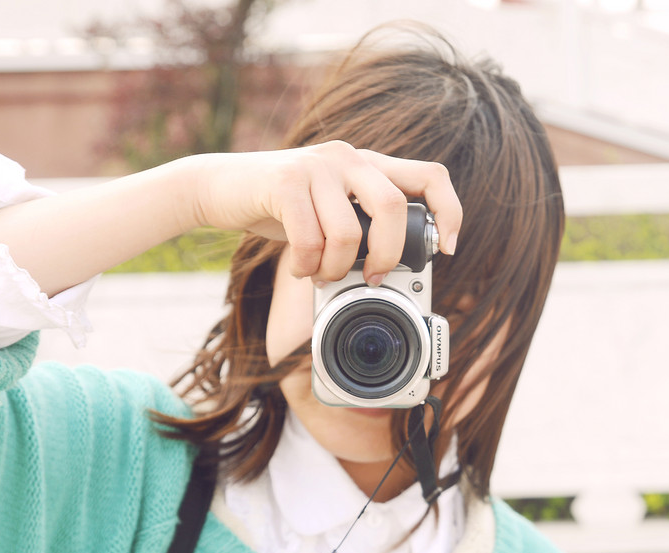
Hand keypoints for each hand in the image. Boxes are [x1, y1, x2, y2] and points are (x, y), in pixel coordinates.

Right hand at [190, 141, 462, 284]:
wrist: (218, 187)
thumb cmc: (281, 207)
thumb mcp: (331, 210)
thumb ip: (363, 226)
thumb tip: (392, 271)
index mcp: (369, 165)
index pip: (431, 176)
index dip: (450, 212)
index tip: (447, 250)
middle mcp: (348, 157)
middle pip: (395, 208)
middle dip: (388, 256)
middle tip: (373, 278)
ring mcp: (317, 165)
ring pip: (349, 232)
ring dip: (337, 269)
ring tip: (322, 275)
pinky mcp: (284, 181)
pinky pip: (311, 238)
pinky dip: (308, 266)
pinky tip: (300, 269)